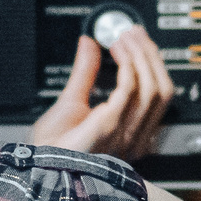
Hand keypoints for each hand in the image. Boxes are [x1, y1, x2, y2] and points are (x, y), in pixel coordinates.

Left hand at [30, 25, 173, 159]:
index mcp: (132, 134)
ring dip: (141, 56)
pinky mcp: (108, 125)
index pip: (159, 97)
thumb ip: (85, 72)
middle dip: (151, 57)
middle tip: (133, 33)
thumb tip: (89, 44)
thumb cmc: (53, 147)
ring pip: (153, 88)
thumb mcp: (72, 100)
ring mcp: (125, 133)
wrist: (37, 166)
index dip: (153, 65)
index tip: (138, 41)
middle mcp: (134, 136)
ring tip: (125, 38)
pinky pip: (130, 90)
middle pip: (163, 90)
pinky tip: (117, 51)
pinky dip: (127, 66)